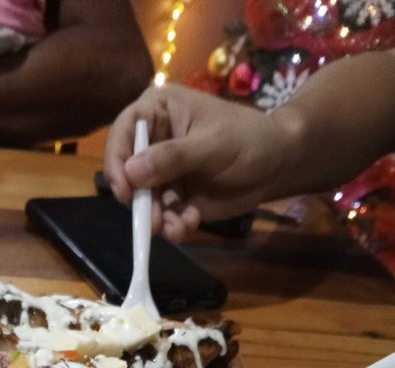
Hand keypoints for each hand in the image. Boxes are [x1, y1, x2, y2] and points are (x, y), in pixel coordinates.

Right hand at [104, 83, 285, 241]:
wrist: (277, 165)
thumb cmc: (248, 139)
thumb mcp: (211, 145)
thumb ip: (172, 158)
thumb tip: (131, 172)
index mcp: (158, 111)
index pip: (123, 133)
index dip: (117, 162)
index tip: (125, 191)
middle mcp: (154, 140)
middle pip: (128, 172)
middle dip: (140, 201)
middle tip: (152, 222)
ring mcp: (163, 170)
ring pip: (145, 199)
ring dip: (157, 218)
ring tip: (176, 229)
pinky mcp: (174, 195)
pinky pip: (162, 213)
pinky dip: (172, 224)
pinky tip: (189, 224)